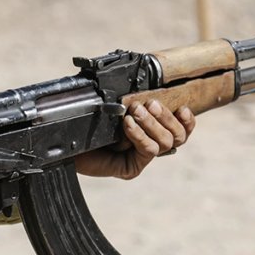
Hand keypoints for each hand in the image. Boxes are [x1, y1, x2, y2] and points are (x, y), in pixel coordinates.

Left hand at [74, 100, 195, 178]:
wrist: (66, 140)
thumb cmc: (88, 121)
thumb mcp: (115, 106)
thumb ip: (135, 99)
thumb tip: (150, 86)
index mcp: (150, 130)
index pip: (181, 130)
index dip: (187, 121)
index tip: (183, 108)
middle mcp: (149, 145)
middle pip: (177, 136)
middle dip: (166, 117)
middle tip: (150, 104)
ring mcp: (140, 158)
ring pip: (164, 143)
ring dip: (152, 124)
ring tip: (136, 111)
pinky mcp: (131, 168)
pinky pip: (147, 150)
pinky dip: (139, 134)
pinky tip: (127, 125)